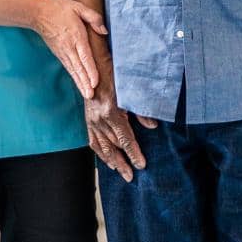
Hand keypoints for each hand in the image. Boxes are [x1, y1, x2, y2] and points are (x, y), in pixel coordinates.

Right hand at [31, 0, 106, 97]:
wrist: (38, 13)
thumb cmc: (60, 9)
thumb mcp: (78, 7)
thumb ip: (93, 17)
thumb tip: (104, 30)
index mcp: (76, 36)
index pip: (84, 56)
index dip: (90, 70)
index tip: (95, 82)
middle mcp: (69, 47)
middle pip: (79, 68)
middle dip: (85, 82)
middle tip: (91, 96)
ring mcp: (63, 52)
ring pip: (73, 70)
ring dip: (80, 83)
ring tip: (87, 95)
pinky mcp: (59, 54)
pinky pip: (68, 68)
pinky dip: (74, 77)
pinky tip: (80, 85)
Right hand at [84, 45, 157, 180]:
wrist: (93, 64)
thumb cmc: (115, 74)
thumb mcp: (131, 89)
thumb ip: (142, 110)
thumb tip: (153, 126)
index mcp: (111, 111)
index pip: (125, 139)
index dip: (134, 154)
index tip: (141, 165)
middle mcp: (99, 118)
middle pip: (113, 146)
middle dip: (123, 162)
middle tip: (131, 176)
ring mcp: (91, 119)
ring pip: (102, 146)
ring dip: (111, 160)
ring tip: (120, 171)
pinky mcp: (88, 119)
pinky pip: (92, 140)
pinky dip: (99, 151)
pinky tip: (106, 159)